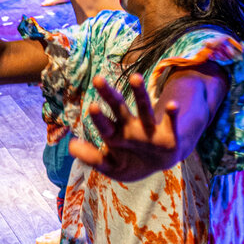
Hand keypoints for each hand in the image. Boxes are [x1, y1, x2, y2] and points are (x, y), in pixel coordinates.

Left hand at [67, 73, 181, 181]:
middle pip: (118, 108)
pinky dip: (171, 113)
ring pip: (144, 108)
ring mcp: (149, 129)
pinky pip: (170, 122)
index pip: (105, 124)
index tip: (92, 105)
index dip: (99, 117)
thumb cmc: (130, 162)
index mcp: (116, 135)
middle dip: (109, 95)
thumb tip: (71, 145)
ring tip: (135, 77)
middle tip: (98, 80)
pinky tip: (173, 104)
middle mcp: (131, 127)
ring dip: (139, 93)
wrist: (158, 165)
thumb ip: (91, 157)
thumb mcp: (110, 166)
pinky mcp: (168, 134)